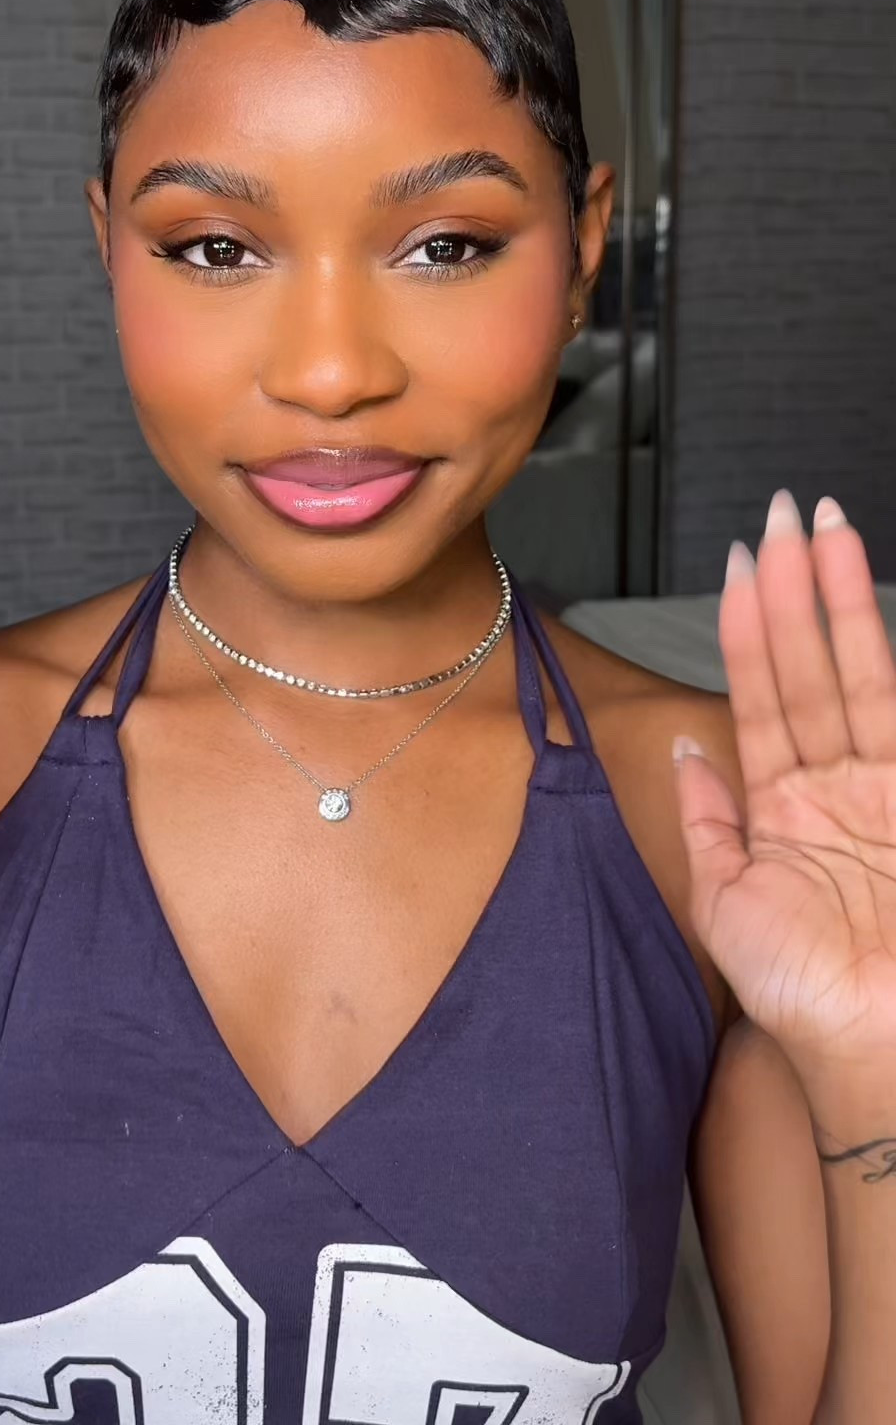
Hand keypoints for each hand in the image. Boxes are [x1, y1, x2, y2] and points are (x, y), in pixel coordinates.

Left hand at [675, 491, 895, 1090]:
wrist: (872, 1049)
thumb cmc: (802, 992)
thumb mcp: (727, 901)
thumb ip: (708, 819)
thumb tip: (685, 747)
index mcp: (788, 802)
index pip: (766, 690)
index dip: (753, 624)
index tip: (746, 559)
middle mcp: (837, 781)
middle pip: (813, 663)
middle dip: (799, 587)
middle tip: (789, 512)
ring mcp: (881, 786)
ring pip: (857, 674)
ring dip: (840, 603)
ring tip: (824, 534)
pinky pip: (890, 718)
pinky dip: (878, 665)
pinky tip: (864, 615)